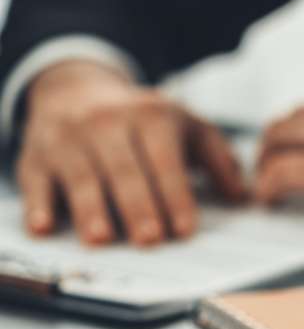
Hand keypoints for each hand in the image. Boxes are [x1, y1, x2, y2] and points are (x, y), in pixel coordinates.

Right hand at [16, 61, 245, 244]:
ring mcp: (69, 139)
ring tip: (102, 238)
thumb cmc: (142, 119)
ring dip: (91, 208)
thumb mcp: (187, 126)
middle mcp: (107, 124)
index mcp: (151, 116)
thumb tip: (244, 197)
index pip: (165, 161)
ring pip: (82, 177)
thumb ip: (218, 159)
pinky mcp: (35, 156)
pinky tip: (45, 227)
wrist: (75, 89)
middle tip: (150, 239)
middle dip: (138, 206)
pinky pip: (36, 181)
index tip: (185, 228)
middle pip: (125, 171)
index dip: (175, 195)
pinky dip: (38, 205)